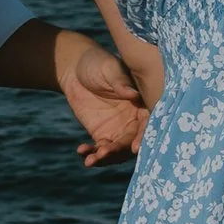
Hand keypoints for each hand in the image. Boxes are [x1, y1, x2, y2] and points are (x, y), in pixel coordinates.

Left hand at [59, 35, 145, 166]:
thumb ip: (121, 82)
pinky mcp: (103, 134)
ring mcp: (119, 129)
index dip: (143, 136)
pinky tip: (82, 151)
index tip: (134, 147)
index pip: (148, 123)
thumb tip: (134, 94)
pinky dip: (92, 153)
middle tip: (105, 153)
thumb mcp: (109, 69)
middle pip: (132, 141)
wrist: (75, 69)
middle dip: (120, 150)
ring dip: (106, 158)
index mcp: (142, 103)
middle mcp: (135, 120)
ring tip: (91, 160)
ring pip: (118, 150)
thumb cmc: (98, 63)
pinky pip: (100, 149)